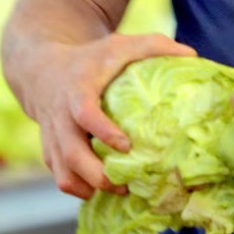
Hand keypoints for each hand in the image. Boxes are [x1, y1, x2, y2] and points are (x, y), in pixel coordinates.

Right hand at [22, 32, 195, 199]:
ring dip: (88, 187)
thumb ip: (153, 46)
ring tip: (117, 189)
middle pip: (71, 154)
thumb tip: (192, 56)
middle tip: (125, 184)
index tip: (127, 146)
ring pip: (62, 173)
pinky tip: (100, 187)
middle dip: (97, 175)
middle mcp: (60, 117)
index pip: (85, 114)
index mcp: (77, 91)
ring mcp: (52, 137)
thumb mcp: (118, 45)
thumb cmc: (89, 59)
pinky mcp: (50, 150)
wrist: (41, 70)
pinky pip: (60, 177)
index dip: (103, 132)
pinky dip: (79, 188)